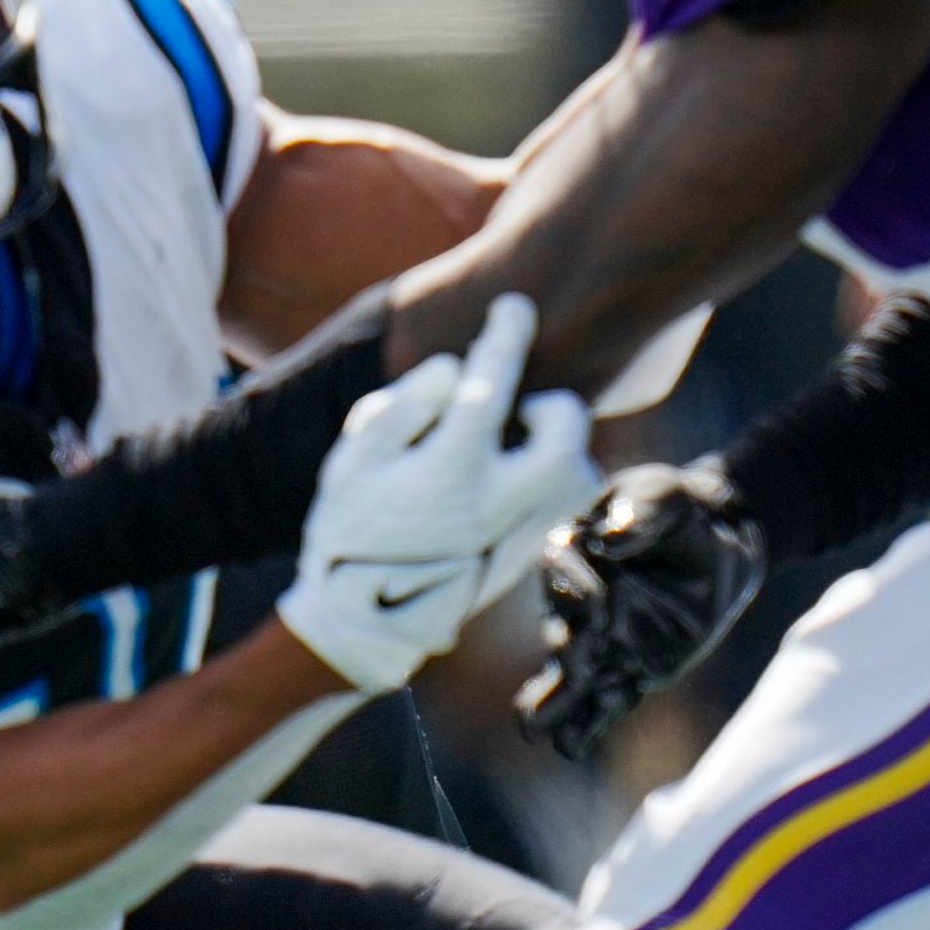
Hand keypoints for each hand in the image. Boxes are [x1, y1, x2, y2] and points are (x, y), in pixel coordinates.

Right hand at [277, 294, 596, 695]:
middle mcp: (499, 501)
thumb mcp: (353, 460)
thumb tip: (455, 370)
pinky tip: (512, 475)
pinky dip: (553, 476)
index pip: (490, 386)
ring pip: (580, 471)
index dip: (504, 338)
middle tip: (518, 406)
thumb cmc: (349, 530)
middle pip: (567, 432)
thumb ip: (403, 405)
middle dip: (553, 404)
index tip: (513, 305)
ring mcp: (520, 532)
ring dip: (559, 445)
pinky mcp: (529, 554)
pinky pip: (565, 501)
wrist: (366, 624)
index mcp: (451, 470)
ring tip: (516, 443)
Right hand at [514, 459, 767, 760]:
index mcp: (575, 550)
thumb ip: (641, 510)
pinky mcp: (630, 671)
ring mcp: (601, 642)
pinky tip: (569, 747)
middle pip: (559, 627)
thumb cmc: (680, 510)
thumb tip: (612, 539)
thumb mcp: (665, 494)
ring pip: (566, 676)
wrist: (718, 544)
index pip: (556, 569)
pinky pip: (603, 703)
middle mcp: (579, 602)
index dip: (572, 588)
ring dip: (554, 700)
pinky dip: (586, 724)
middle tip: (584, 661)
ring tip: (536, 730)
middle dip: (567, 647)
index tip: (601, 599)